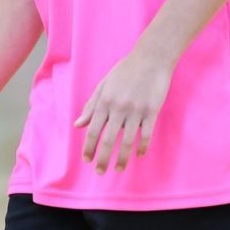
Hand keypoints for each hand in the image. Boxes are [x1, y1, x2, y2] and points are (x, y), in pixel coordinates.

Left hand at [75, 50, 172, 173]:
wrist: (151, 58)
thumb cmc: (125, 70)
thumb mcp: (104, 85)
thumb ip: (91, 106)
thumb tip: (78, 125)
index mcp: (105, 101)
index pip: (93, 130)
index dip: (89, 147)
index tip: (87, 159)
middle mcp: (118, 108)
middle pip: (108, 139)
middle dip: (103, 158)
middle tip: (100, 171)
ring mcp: (136, 110)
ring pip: (127, 141)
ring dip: (122, 158)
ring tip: (118, 169)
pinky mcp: (152, 111)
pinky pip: (146, 134)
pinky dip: (142, 147)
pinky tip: (139, 155)